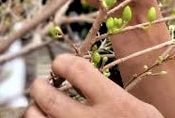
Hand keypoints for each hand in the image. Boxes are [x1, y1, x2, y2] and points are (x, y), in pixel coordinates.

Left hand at [26, 54, 163, 117]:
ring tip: (38, 108)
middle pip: (47, 96)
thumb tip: (81, 78)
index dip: (62, 63)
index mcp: (115, 104)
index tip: (60, 65)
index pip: (76, 70)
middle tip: (41, 85)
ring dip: (33, 110)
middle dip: (39, 86)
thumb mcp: (141, 112)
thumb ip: (112, 94)